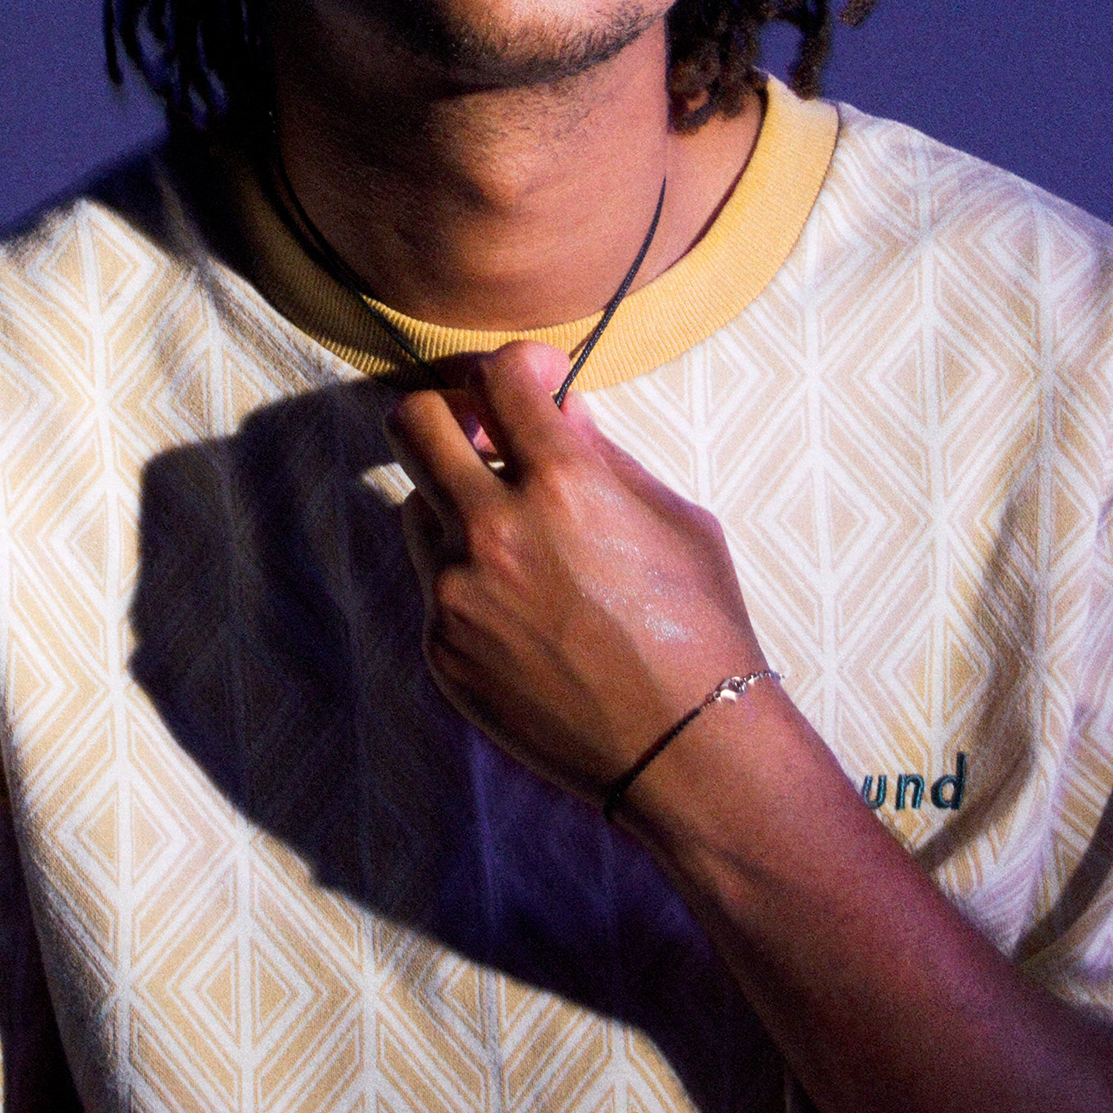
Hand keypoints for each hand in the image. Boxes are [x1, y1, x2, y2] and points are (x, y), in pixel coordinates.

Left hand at [385, 339, 764, 805]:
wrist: (685, 749)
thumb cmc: (700, 629)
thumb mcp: (675, 520)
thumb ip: (603, 457)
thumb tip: (557, 410)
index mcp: (564, 484)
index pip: (499, 375)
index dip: (518, 363)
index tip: (534, 378)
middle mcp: (494, 530)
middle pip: (412, 422)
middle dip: (445, 411)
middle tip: (481, 430)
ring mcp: (456, 593)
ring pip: (417, 505)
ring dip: (456, 504)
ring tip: (521, 544)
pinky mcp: (441, 648)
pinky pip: (434, 584)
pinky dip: (470, 580)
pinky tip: (529, 615)